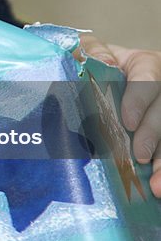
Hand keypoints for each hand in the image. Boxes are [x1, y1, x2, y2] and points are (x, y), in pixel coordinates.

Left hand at [79, 33, 160, 197]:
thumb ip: (91, 52)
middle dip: (153, 134)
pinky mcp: (159, 138)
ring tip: (156, 186)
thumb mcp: (87, 52)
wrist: (93, 84)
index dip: (139, 99)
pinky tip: (156, 188)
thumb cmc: (90, 66)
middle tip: (140, 156)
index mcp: (145, 66)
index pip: (149, 77)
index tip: (127, 122)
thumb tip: (103, 63)